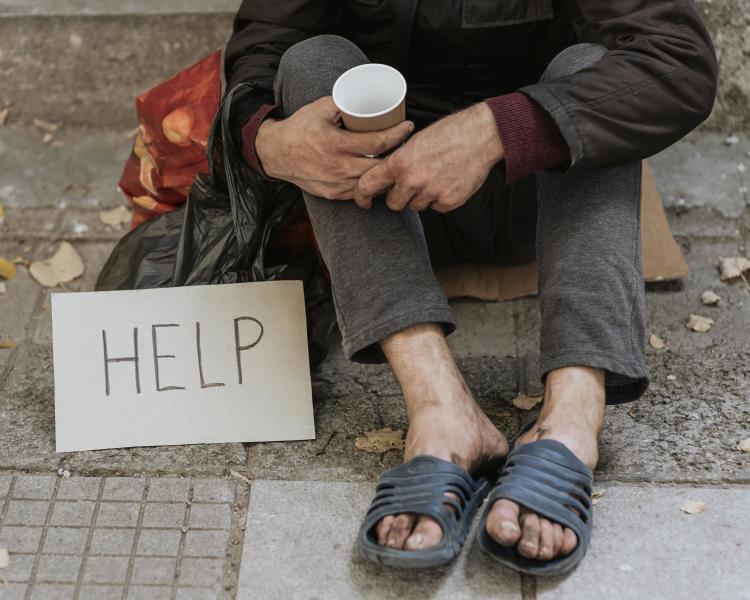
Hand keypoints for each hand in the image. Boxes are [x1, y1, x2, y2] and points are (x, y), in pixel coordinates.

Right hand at [255, 97, 413, 199]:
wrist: (277, 154)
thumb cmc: (299, 129)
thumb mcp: (319, 109)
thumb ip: (343, 102)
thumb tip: (366, 95)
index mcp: (335, 144)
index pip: (377, 142)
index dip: (397, 134)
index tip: (408, 127)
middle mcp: (338, 167)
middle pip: (380, 165)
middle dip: (397, 154)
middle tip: (405, 144)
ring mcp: (337, 184)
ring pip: (372, 181)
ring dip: (386, 171)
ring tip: (395, 157)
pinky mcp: (334, 194)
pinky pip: (360, 191)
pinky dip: (371, 183)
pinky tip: (378, 173)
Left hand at [353, 102, 503, 211]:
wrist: (481, 135)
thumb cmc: (449, 133)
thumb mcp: (415, 141)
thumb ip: (398, 162)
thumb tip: (386, 178)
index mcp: (400, 162)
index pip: (368, 185)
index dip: (362, 196)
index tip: (363, 201)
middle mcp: (413, 180)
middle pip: (394, 203)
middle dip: (399, 196)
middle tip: (411, 183)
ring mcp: (431, 193)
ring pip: (416, 206)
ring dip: (421, 197)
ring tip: (434, 177)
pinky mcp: (449, 201)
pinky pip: (436, 208)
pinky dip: (440, 199)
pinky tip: (447, 181)